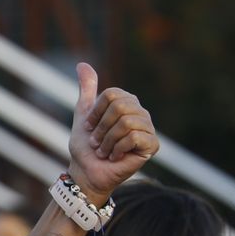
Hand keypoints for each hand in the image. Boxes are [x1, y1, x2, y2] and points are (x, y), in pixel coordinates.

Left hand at [67, 64, 157, 203]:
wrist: (87, 171)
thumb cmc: (86, 145)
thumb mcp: (83, 113)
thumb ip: (87, 89)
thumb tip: (82, 64)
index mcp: (127, 102)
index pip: (111, 95)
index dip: (96, 112)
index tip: (89, 127)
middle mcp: (140, 112)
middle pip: (119, 107)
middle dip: (101, 128)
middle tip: (96, 142)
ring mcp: (148, 128)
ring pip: (126, 122)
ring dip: (107, 140)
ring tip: (103, 151)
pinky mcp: (152, 145)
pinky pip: (134, 137)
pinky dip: (117, 148)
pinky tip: (114, 157)